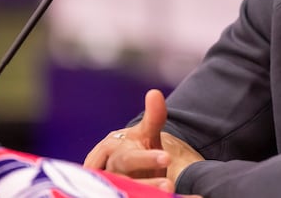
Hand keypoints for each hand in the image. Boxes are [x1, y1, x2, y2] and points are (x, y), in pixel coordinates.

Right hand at [83, 89, 203, 190]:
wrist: (127, 168)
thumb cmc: (135, 148)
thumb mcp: (146, 133)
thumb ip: (153, 116)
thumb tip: (155, 92)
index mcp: (112, 152)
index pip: (129, 158)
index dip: (147, 159)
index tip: (167, 158)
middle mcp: (109, 171)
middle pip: (125, 180)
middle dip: (148, 184)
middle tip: (170, 186)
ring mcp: (112, 184)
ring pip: (126, 191)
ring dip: (148, 193)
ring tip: (170, 190)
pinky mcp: (115, 192)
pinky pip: (131, 195)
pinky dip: (148, 197)